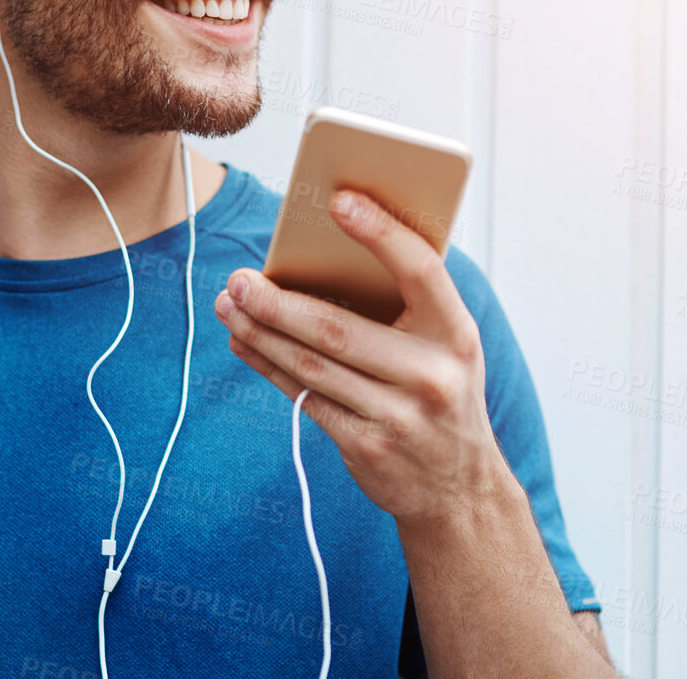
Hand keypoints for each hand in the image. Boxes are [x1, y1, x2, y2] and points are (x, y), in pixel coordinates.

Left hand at [213, 188, 509, 523]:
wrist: (458, 487)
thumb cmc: (441, 392)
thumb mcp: (446, 347)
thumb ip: (406, 305)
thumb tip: (323, 253)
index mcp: (457, 334)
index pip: (420, 270)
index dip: (381, 233)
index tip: (339, 200)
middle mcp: (432, 375)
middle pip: (339, 329)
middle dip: (279, 302)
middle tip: (239, 279)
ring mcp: (399, 416)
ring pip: (313, 365)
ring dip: (261, 333)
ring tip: (228, 306)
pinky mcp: (368, 448)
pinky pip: (307, 398)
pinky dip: (270, 367)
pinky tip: (245, 344)